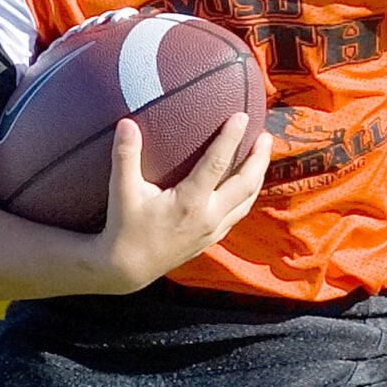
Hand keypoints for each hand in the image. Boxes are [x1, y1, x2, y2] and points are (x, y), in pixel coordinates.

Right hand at [95, 114, 271, 289]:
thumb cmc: (123, 228)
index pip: (217, 163)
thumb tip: (126, 123)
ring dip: (257, 176)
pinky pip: (238, 213)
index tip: (243, 117)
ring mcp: (213, 229)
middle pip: (245, 183)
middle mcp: (208, 216)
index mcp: (189, 202)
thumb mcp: (122, 192)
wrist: (127, 270)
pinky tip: (245, 184)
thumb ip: (125, 156)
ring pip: (247, 201)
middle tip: (264, 135)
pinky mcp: (211, 238)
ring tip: (261, 155)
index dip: (231, 138)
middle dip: (259, 158)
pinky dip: (247, 195)